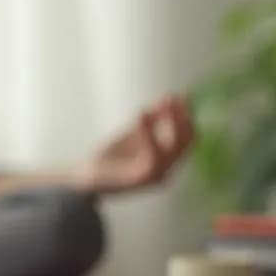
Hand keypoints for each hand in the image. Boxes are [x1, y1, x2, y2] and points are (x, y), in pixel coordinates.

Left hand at [77, 95, 193, 194]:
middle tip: (172, 97)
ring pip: (172, 149)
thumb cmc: (111, 158)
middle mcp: (167, 170)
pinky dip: (148, 133)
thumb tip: (170, 97)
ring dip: (167, 122)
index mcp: (167, 160)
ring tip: (154, 103)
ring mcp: (155, 176)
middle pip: (187, 142)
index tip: (181, 95)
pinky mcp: (140, 180)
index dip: (187, 115)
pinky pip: (151, 156)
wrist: (86, 179)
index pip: (189, 137)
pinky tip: (140, 116)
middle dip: (182, 117)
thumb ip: (152, 120)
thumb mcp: (134, 134)